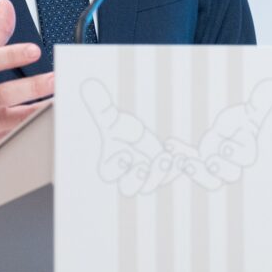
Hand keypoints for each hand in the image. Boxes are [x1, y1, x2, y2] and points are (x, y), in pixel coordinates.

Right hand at [0, 0, 53, 164]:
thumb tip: (6, 6)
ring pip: (16, 120)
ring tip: (63, 101)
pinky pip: (18, 137)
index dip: (11, 55)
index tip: (34, 50)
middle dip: (32, 87)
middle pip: (4, 94)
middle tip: (56, 79)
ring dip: (41, 111)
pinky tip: (53, 122)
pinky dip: (37, 130)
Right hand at [80, 79, 170, 195]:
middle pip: (129, 187)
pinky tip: (181, 156)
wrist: (138, 138)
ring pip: (151, 183)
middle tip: (144, 166)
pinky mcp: (163, 173)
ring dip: (160, 173)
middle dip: (138, 179)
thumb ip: (101, 106)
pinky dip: (176, 168)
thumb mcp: (112, 118)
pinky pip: (169, 175)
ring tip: (167, 158)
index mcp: (110, 164)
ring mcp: (146, 176)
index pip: (109, 173)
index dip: (117, 167)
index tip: (126, 155)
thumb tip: (89, 85)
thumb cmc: (121, 130)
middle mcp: (127, 174)